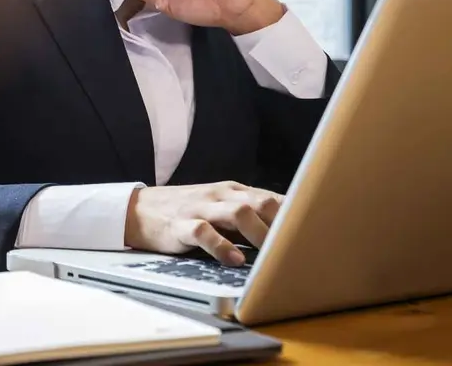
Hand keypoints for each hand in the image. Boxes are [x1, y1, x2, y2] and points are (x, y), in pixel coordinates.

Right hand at [123, 181, 283, 265]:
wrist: (138, 210)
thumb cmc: (187, 212)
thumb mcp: (220, 207)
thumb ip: (249, 217)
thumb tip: (285, 234)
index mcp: (233, 190)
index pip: (272, 197)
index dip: (295, 216)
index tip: (313, 236)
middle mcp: (220, 195)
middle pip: (261, 202)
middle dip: (281, 225)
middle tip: (294, 248)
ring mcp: (200, 208)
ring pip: (238, 213)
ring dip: (259, 234)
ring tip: (270, 255)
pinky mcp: (181, 225)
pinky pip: (204, 232)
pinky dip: (222, 247)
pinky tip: (234, 260)